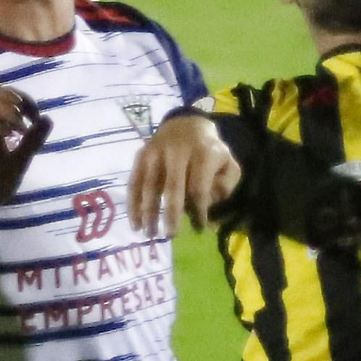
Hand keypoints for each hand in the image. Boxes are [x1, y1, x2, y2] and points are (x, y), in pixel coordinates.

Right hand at [0, 82, 51, 229]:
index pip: (5, 93)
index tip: (36, 119)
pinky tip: (8, 138)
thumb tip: (47, 119)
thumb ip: (32, 141)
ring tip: (19, 130)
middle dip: (16, 98)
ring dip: (8, 109)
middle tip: (28, 120)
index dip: (24, 99)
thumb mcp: (19, 161)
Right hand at [127, 114, 240, 237]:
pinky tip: (136, 223)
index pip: (199, 188)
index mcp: (203, 154)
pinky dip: (133, 203)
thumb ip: (225, 185)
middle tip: (171, 236)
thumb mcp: (227, 163)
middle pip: (173, 187)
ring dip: (149, 212)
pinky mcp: (142, 155)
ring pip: (150, 185)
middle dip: (172, 214)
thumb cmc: (209, 152)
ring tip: (150, 234)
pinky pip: (135, 182)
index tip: (199, 229)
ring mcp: (157, 153)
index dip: (199, 211)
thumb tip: (210, 207)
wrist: (186, 124)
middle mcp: (178, 152)